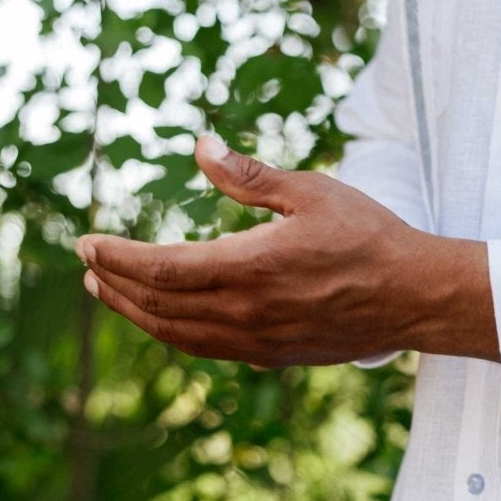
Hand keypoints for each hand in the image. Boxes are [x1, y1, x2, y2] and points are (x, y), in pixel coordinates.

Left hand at [75, 134, 498, 368]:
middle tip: (86, 264)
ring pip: (175, 333)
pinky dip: (170, 331)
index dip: (116, 258)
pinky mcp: (271, 354)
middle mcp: (246, 312)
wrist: (414, 296)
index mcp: (251, 268)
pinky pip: (204, 347)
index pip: (161, 268)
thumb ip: (248, 176)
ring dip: (134, 312)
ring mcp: (256, 340)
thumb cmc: (368, 235)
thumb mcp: (311, 191)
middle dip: (114, 284)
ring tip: (108, 292)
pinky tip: (163, 316)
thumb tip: (201, 145)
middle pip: (157, 305)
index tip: (86, 243)